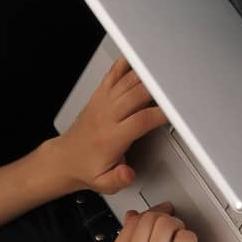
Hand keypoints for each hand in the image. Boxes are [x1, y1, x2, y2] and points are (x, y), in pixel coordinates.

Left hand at [56, 55, 169, 193]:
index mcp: (111, 138)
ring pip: (128, 81)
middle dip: (159, 89)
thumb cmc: (87, 168)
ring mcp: (102, 103)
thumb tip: (128, 174)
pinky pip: (114, 73)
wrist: (65, 159)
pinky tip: (139, 58)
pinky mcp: (99, 95)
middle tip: (176, 88)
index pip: (141, 120)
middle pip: (137, 94)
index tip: (176, 113)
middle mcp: (106, 116)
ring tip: (165, 72)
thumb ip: (118, 179)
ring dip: (147, 75)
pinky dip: (127, 63)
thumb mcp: (103, 183)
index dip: (161, 114)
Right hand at [105, 201, 198, 241]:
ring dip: (180, 229)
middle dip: (168, 220)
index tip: (162, 217)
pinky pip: (185, 236)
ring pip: (168, 222)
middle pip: (151, 217)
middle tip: (175, 232)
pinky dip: (191, 240)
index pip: (133, 220)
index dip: (152, 215)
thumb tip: (132, 218)